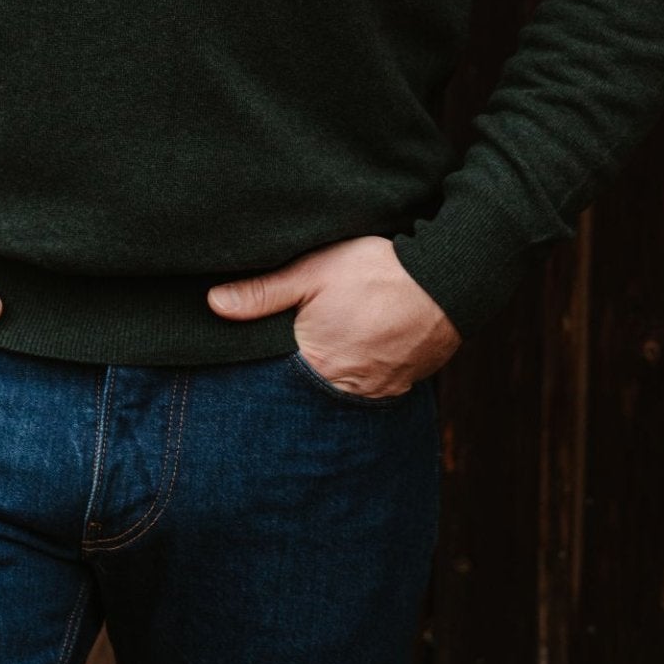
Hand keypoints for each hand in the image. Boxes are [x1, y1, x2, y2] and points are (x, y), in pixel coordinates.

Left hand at [207, 235, 460, 397]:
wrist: (449, 278)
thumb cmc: (377, 270)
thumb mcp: (313, 270)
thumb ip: (263, 292)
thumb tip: (213, 304)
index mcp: (315, 362)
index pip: (274, 380)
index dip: (262, 369)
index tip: (250, 359)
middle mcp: (344, 389)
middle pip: (306, 390)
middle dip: (295, 376)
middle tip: (293, 351)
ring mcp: (377, 392)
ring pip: (338, 392)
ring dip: (329, 376)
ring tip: (327, 349)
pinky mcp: (402, 387)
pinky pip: (369, 390)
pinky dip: (358, 375)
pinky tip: (355, 352)